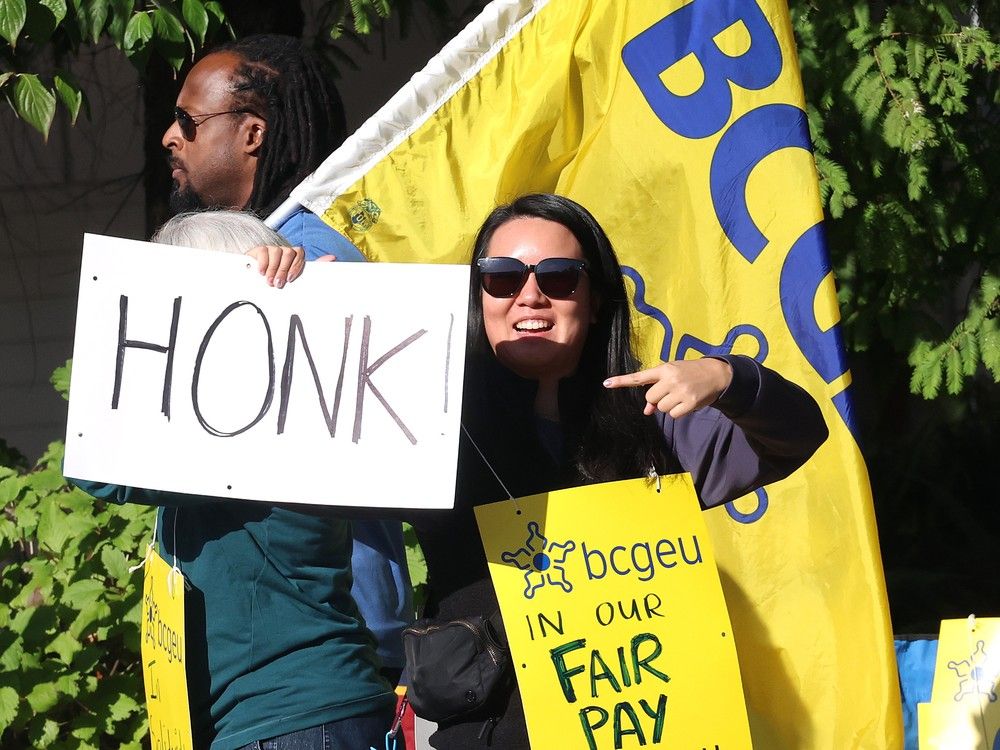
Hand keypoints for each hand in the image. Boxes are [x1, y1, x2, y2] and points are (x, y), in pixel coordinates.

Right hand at [245, 245, 304, 287]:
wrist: (254, 273)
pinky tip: (262, 272)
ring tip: (270, 280)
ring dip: (273, 268)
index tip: (290, 278)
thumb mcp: (281, 279)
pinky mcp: (261, 249)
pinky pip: (264, 251)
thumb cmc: (272, 278)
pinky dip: (263, 263)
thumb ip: (287, 280)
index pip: (299, 254)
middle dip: (283, 270)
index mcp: (293, 257)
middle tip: (278, 283)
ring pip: (277, 251)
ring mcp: (273, 249)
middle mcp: (284, 251)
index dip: (296, 265)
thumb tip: (289, 288)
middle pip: (288, 253)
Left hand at [603, 358, 733, 417]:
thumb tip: (646, 411)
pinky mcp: (690, 402)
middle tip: (671, 392)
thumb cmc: (690, 374)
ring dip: (669, 406)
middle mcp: (670, 379)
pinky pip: (674, 415)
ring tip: (681, 395)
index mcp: (664, 369)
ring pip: (661, 408)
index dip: (622, 381)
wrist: (716, 374)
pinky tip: (687, 403)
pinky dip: (679, 412)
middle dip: (658, 399)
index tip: (606, 383)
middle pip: (650, 398)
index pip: (639, 377)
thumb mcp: (673, 376)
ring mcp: (680, 391)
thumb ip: (657, 389)